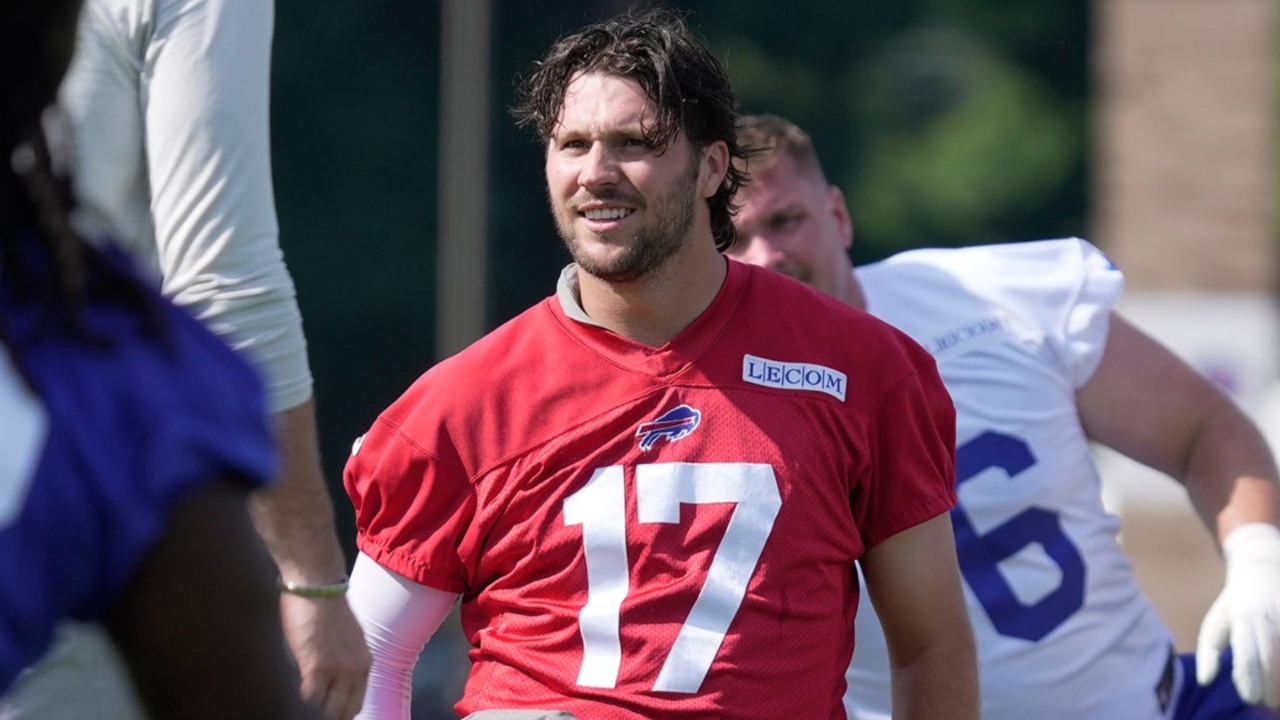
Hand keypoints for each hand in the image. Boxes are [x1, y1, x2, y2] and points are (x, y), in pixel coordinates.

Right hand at [280, 592, 371, 719]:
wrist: (317, 581)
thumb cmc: (323, 605)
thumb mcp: (344, 638)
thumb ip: (340, 662)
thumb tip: (324, 684)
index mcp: (364, 663)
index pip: (355, 706)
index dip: (339, 716)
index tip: (326, 716)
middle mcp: (356, 669)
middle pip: (344, 713)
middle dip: (328, 718)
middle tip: (309, 716)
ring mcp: (339, 669)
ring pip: (327, 711)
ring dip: (312, 713)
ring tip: (296, 711)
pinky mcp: (318, 665)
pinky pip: (310, 700)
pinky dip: (300, 706)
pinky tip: (289, 703)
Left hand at [1196, 523, 1279, 708]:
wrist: (1262, 572)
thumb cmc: (1233, 606)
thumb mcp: (1215, 624)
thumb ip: (1208, 653)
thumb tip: (1204, 680)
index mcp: (1244, 618)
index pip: (1248, 654)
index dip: (1250, 678)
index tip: (1251, 698)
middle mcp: (1269, 617)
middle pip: (1272, 658)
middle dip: (1271, 686)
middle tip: (1267, 704)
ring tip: (1277, 699)